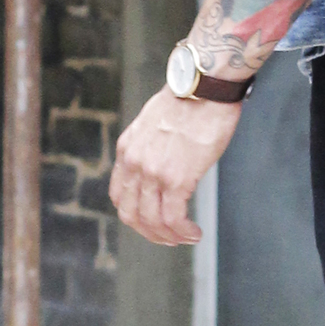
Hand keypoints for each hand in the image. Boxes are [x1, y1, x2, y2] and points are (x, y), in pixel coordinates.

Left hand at [110, 87, 242, 245]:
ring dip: (169, 237)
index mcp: (127, 149)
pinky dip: (182, 232)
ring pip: (151, 221)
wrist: (205, 86)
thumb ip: (152, 146)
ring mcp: (153, 173)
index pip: (119, 196)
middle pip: (131, 214)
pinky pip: (173, 218)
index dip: (134, 216)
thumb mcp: (155, 122)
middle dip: (150, 233)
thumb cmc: (190, 99)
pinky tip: (194, 233)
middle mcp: (134, 163)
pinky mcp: (176, 179)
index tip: (152, 222)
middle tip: (169, 238)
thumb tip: (166, 162)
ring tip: (186, 238)